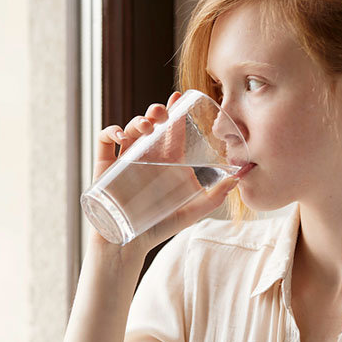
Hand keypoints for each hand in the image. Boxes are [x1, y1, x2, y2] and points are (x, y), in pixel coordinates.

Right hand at [89, 92, 238, 256]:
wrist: (128, 246)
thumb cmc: (158, 228)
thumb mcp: (190, 212)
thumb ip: (213, 198)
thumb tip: (237, 179)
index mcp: (165, 162)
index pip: (171, 130)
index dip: (174, 111)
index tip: (178, 96)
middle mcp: (146, 158)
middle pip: (150, 124)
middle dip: (155, 111)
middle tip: (162, 112)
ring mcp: (124, 160)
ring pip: (130, 128)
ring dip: (138, 120)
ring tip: (148, 126)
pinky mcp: (105, 166)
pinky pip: (104, 140)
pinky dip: (111, 131)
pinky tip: (122, 135)